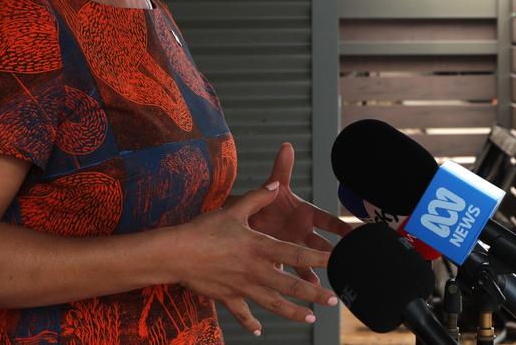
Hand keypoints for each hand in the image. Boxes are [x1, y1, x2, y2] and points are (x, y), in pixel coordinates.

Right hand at [173, 184, 336, 335]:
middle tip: (334, 300)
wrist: (178, 253)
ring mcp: (242, 287)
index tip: (337, 262)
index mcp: (259, 247)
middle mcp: (255, 270)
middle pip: (290, 285)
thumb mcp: (233, 210)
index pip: (295, 253)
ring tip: (310, 318)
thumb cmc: (204, 228)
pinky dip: (251, 323)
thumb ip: (257, 198)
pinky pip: (242, 313)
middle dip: (314, 293)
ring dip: (293, 312)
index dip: (318, 258)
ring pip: (273, 303)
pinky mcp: (228, 297)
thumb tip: (275, 185)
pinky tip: (259, 331)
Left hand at [248, 143, 351, 283]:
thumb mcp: (274, 185)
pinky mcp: (282, 258)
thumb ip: (281, 168)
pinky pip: (294, 272)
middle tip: (352, 262)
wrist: (246, 218)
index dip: (342, 227)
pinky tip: (309, 294)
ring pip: (311, 261)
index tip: (357, 234)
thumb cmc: (265, 201)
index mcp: (305, 214)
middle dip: (336, 253)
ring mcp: (294, 247)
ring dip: (319, 271)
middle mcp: (303, 232)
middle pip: (323, 244)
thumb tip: (287, 145)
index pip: (327, 220)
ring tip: (331, 284)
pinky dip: (302, 281)